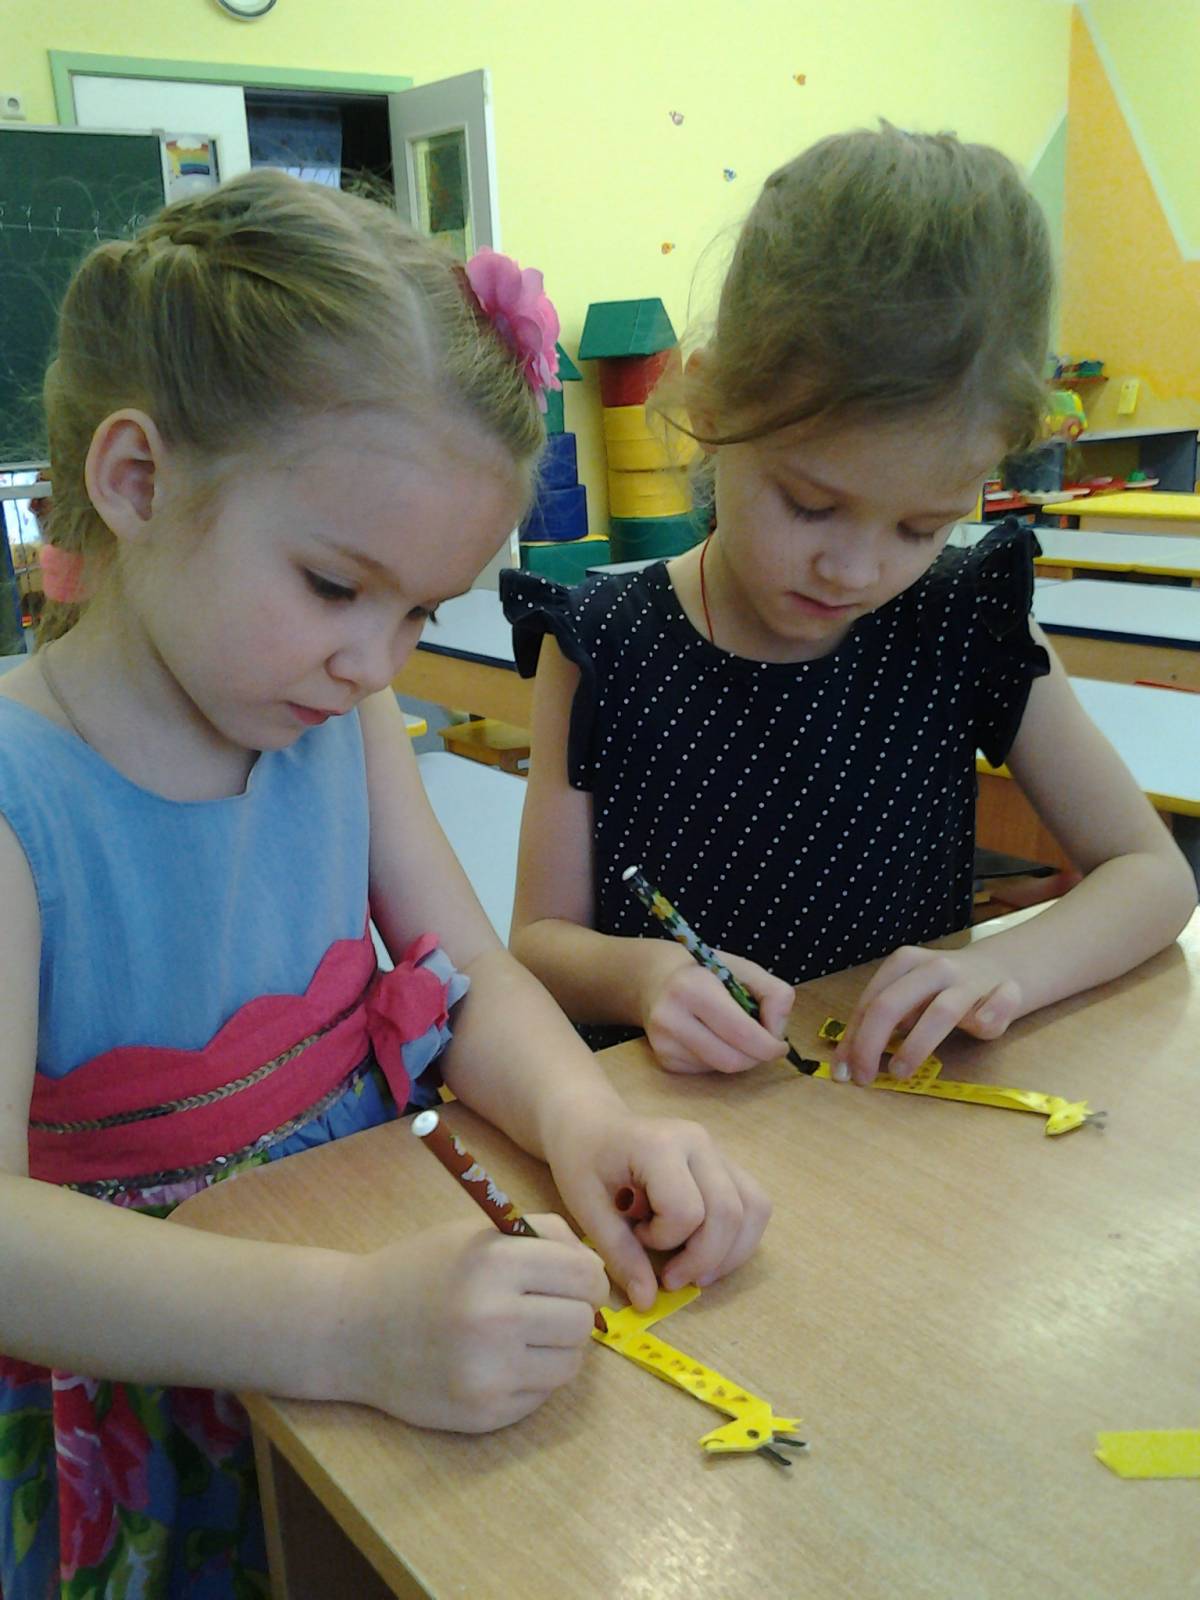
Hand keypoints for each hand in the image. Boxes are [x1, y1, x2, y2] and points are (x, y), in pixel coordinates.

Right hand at [346, 1215, 607, 1431]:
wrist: (352, 1329)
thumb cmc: (421, 1270)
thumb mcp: (476, 1233)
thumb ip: (541, 1236)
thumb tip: (598, 1267)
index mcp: (494, 1263)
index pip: (585, 1275)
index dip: (589, 1277)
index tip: (577, 1281)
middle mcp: (494, 1318)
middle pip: (583, 1322)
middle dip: (576, 1313)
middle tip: (552, 1308)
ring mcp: (488, 1372)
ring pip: (570, 1364)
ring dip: (558, 1349)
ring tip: (526, 1335)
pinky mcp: (483, 1414)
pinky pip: (541, 1396)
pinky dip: (532, 1378)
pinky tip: (498, 1361)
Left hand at [544, 1107, 770, 1309]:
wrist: (591, 1125)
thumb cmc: (583, 1162)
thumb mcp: (588, 1209)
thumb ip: (620, 1254)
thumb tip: (648, 1303)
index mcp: (660, 1145)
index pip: (686, 1211)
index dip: (664, 1240)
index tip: (636, 1236)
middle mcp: (699, 1142)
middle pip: (729, 1213)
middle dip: (704, 1259)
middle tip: (671, 1278)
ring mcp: (717, 1149)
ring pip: (754, 1208)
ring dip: (731, 1253)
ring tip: (696, 1271)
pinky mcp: (726, 1163)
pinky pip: (754, 1203)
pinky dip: (740, 1238)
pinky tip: (711, 1254)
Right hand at [639, 943, 795, 1074]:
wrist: (655, 979)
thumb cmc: (707, 973)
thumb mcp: (744, 968)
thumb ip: (774, 994)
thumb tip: (776, 1033)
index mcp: (692, 988)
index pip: (741, 1032)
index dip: (769, 1045)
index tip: (780, 1044)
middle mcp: (671, 1017)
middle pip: (732, 1060)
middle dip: (757, 1057)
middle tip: (765, 1043)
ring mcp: (664, 1043)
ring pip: (722, 1069)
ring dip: (740, 1058)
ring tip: (735, 1034)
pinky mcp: (664, 1060)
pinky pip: (707, 1072)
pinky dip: (720, 1059)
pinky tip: (712, 1038)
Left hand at [832, 944, 1022, 1085]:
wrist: (1001, 966)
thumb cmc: (945, 990)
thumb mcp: (911, 997)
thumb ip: (885, 1020)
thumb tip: (849, 1059)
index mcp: (904, 964)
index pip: (870, 1002)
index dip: (853, 1038)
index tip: (843, 1070)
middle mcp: (934, 967)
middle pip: (893, 1004)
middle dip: (870, 1044)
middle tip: (863, 1078)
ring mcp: (970, 980)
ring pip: (940, 1012)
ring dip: (916, 1045)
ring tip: (899, 1071)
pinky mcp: (1006, 992)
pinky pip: (997, 1007)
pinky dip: (990, 1015)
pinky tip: (981, 1026)